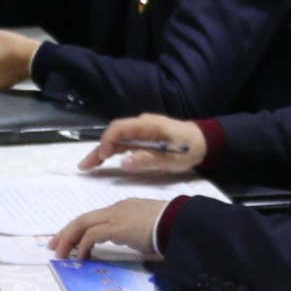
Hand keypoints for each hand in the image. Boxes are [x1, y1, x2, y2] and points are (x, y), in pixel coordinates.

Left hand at [49, 199, 167, 260]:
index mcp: (124, 209)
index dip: (79, 229)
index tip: (69, 240)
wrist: (181, 223)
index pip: (95, 218)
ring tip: (61, 254)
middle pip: (83, 219)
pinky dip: (83, 246)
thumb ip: (136, 236)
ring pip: (82, 224)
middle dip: (66, 233)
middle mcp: (117, 209)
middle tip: (54, 246)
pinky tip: (82, 257)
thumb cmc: (171, 230)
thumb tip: (130, 246)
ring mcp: (116, 216)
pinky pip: (92, 235)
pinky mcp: (117, 226)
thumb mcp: (148, 232)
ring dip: (69, 240)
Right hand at [79, 113, 207, 175]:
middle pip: (114, 134)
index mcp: (147, 125)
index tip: (103, 156)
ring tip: (87, 165)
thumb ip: (147, 159)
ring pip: (116, 140)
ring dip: (102, 152)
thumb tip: (123, 162)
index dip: (107, 141)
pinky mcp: (143, 139)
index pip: (119, 128)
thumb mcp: (171, 157)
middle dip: (98, 149)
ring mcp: (141, 132)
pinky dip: (113, 152)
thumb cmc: (189, 149)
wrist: (205, 142)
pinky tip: (104, 161)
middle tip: (85, 165)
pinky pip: (124, 144)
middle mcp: (140, 125)